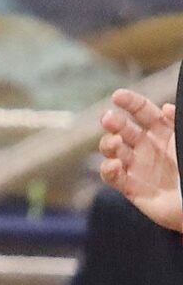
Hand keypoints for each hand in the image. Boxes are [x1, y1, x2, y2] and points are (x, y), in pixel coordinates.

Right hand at [99, 90, 182, 232]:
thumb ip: (178, 123)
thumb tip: (165, 108)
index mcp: (165, 132)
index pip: (143, 112)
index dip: (130, 102)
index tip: (117, 96)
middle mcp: (148, 147)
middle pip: (123, 129)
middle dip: (113, 123)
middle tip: (108, 119)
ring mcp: (138, 167)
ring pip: (113, 151)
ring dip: (108, 144)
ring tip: (114, 144)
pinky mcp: (131, 188)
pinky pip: (113, 178)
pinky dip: (108, 170)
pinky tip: (113, 165)